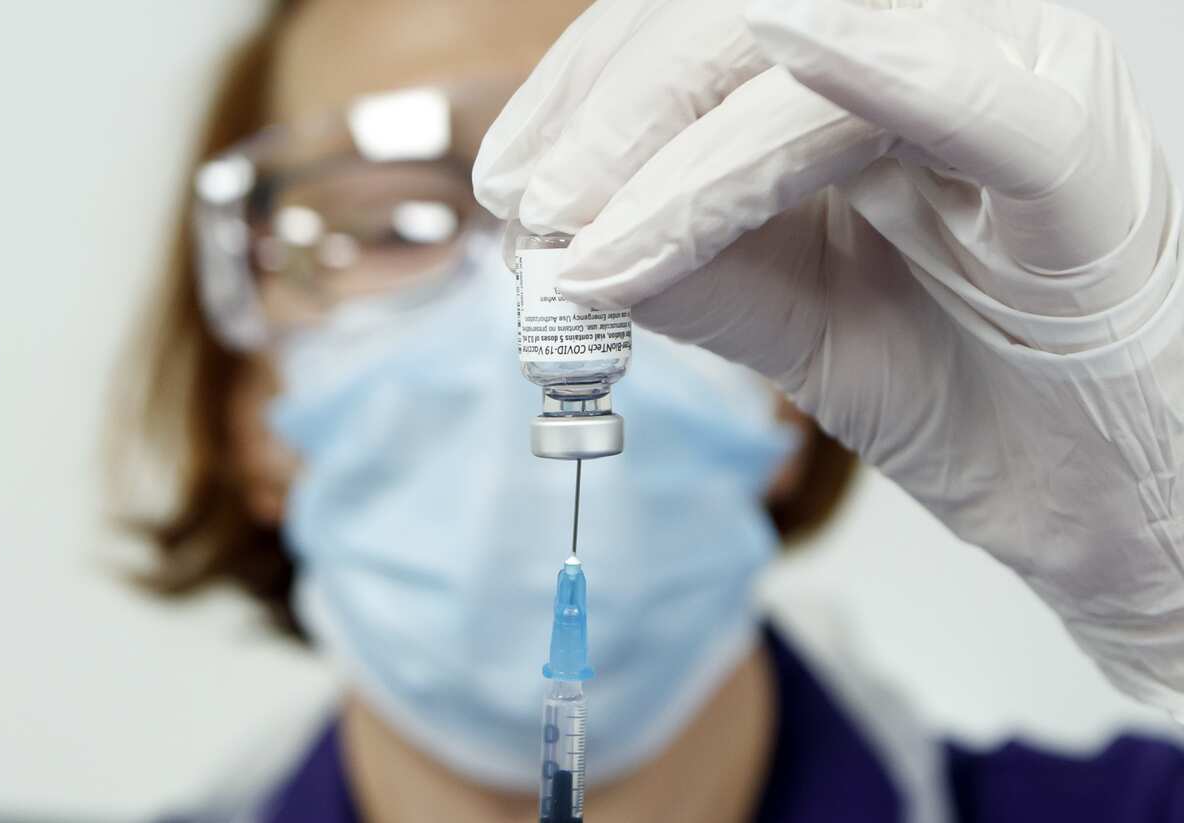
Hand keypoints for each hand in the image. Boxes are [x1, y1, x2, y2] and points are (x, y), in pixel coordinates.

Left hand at [474, 0, 1183, 712]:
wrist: (1088, 493)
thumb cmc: (960, 387)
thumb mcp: (791, 318)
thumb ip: (689, 266)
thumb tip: (560, 242)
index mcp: (873, 74)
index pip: (705, 31)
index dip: (590, 89)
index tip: (514, 181)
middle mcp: (943, 47)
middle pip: (738, 17)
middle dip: (618, 109)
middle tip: (539, 207)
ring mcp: (1013, 82)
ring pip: (809, 52)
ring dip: (680, 137)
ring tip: (591, 230)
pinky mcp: (1071, 155)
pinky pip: (962, 93)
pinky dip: (866, 68)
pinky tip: (783, 51)